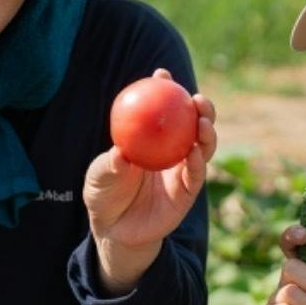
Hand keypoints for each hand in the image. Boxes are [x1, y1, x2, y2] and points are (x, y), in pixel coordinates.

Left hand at [83, 69, 215, 294]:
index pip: (162, 109)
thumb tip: (119, 153)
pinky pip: (196, 174)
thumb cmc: (103, 195)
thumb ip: (109, 165)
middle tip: (196, 98)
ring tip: (202, 121)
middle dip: (200, 107)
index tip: (162, 74)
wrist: (114, 230)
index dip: (165, 89)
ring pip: (202, 146)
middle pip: (192, 123)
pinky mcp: (187, 192)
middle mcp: (172, 150)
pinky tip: (194, 151)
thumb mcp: (99, 177)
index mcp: (152, 138)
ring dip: (206, 131)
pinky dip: (197, 161)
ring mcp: (182, 170)